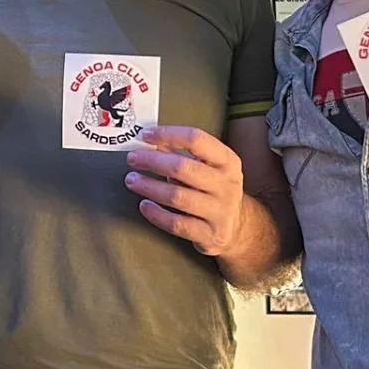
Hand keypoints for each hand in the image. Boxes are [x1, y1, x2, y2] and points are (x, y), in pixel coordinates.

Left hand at [124, 126, 244, 255]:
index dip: (168, 134)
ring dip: (149, 186)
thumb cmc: (215, 191)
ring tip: (132, 180)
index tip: (146, 135)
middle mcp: (226, 185)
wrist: (237, 228)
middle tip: (133, 158)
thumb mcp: (207, 168)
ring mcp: (220, 211)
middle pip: (183, 168)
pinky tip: (144, 205)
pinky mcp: (209, 235)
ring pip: (177, 196)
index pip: (197, 139)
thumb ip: (181, 153)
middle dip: (153, 161)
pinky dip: (157, 214)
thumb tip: (150, 141)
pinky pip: (177, 224)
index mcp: (228, 162)